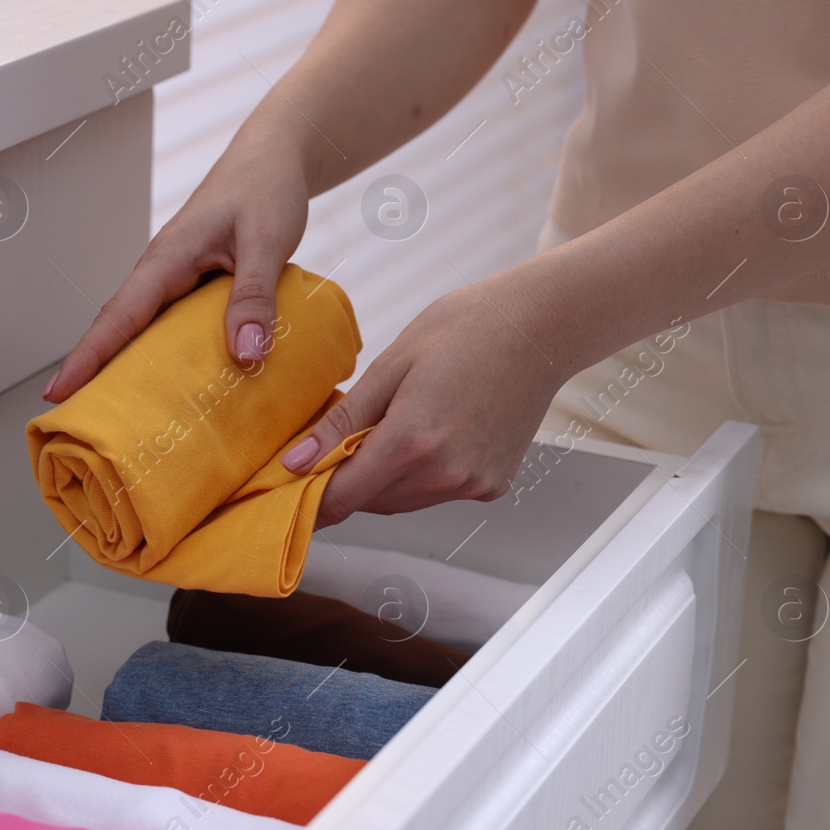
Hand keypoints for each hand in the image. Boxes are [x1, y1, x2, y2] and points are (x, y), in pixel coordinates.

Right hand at [43, 126, 310, 401]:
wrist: (275, 157)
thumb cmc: (266, 188)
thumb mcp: (267, 241)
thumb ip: (254, 297)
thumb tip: (244, 354)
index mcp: (168, 258)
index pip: (118, 315)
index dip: (87, 356)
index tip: (58, 392)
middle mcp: (162, 270)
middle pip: (116, 327)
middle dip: (91, 370)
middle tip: (72, 418)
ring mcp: (175, 277)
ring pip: (140, 327)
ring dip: (122, 364)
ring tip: (111, 413)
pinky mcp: (193, 282)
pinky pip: (167, 323)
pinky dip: (159, 352)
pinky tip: (168, 382)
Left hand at [281, 279, 572, 526]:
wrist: (539, 327)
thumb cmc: (466, 329)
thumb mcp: (390, 365)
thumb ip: (342, 421)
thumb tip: (296, 462)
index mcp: (414, 441)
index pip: (343, 496)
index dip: (310, 496)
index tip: (289, 485)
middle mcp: (446, 473)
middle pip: (369, 502)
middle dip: (345, 480)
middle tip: (335, 440)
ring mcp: (473, 484)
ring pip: (401, 501)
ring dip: (381, 479)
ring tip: (386, 427)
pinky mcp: (492, 485)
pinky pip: (435, 493)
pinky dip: (418, 475)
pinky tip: (427, 434)